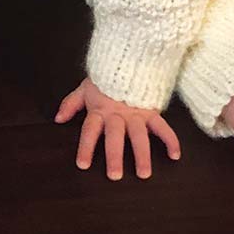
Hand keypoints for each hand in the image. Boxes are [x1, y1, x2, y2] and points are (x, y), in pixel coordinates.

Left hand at [54, 77, 180, 180]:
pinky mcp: (151, 111)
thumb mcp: (85, 88)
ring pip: (139, 136)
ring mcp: (136, 114)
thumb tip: (58, 119)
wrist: (127, 58)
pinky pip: (162, 126)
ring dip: (142, 154)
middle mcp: (118, 115)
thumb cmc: (105, 77)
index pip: (90, 130)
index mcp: (100, 110)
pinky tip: (175, 155)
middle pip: (115, 136)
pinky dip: (170, 139)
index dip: (86, 146)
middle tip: (115, 175)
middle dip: (115, 155)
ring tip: (144, 173)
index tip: (83, 165)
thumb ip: (71, 103)